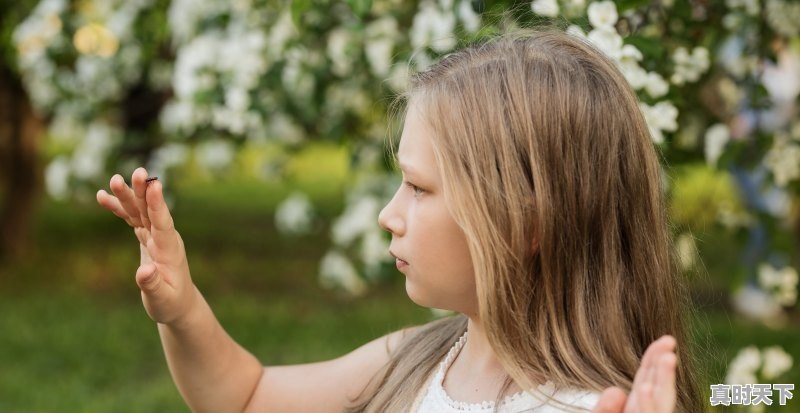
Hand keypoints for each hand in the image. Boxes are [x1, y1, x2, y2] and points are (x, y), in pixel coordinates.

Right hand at [96, 167, 196, 325]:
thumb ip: (152, 284)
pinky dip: (119, 209)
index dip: (158, 204)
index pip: (164, 223)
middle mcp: (164, 238)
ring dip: (128, 196)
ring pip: (140, 211)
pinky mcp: (147, 238)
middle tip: (138, 172)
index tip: (155, 185)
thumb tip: (144, 272)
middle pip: (152, 210)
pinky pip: (132, 219)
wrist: (178, 304)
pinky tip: (102, 197)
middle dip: (143, 192)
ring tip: (114, 179)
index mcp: (170, 250)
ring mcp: (156, 237)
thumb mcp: (161, 298)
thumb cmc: (171, 303)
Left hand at [592, 335, 677, 412]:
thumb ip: (604, 407)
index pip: (647, 377)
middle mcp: (647, 412)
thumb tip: (616, 390)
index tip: (664, 339)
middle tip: (670, 339)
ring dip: (664, 380)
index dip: (654, 357)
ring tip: (669, 357)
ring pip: (659, 403)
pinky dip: (647, 404)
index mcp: (635, 407)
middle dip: (664, 364)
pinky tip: (646, 388)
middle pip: (658, 387)